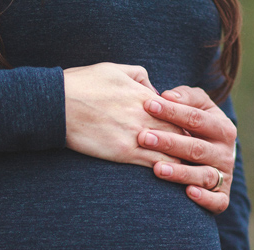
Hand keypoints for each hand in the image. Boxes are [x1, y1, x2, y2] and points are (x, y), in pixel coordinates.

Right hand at [63, 63, 185, 167]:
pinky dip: (167, 170)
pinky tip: (172, 176)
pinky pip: (154, 164)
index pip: (179, 111)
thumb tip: (154, 88)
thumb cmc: (82, 84)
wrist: (58, 105)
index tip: (190, 130)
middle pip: (180, 132)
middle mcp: (146, 115)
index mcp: (146, 95)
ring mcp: (137, 135)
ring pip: (172, 150)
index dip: (187, 122)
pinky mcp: (124, 153)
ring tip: (190, 170)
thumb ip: (139, 76)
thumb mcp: (115, 69)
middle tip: (196, 153)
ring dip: (181, 160)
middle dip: (188, 143)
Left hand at [136, 86, 238, 213]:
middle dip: (169, 142)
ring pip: (203, 175)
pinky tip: (188, 193)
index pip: (196, 118)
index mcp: (222, 128)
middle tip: (143, 137)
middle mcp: (225, 152)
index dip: (172, 111)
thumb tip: (168, 95)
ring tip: (157, 168)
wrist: (216, 160)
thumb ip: (185, 98)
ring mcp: (224, 176)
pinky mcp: (222, 198)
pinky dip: (204, 198)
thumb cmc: (199, 130)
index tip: (148, 105)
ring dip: (181, 172)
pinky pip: (216, 201)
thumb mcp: (198, 108)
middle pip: (196, 147)